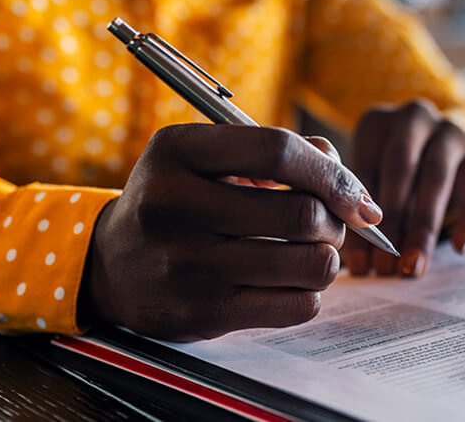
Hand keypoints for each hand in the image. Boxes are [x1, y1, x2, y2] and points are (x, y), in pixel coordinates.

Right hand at [81, 124, 381, 340]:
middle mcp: (175, 206)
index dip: (332, 173)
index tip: (355, 194)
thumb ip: (276, 153)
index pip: (279, 151)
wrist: (109, 267)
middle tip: (327, 225)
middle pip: (302, 214)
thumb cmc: (177, 202)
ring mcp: (188, 265)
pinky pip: (298, 305)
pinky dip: (309, 292)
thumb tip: (344, 179)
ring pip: (310, 264)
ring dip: (327, 258)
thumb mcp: (206, 159)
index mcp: (176, 151)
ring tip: (310, 252)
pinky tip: (289, 281)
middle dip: (334, 221)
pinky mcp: (203, 313)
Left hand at [345, 100, 464, 277]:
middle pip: (400, 169)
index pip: (363, 173)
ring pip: (436, 175)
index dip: (359, 220)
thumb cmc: (400, 177)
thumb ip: (365, 215)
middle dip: (392, 222)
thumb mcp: (376, 184)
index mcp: (377, 123)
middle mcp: (414, 118)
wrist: (450, 152)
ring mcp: (452, 130)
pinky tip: (461, 247)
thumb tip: (361, 265)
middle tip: (386, 268)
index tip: (360, 264)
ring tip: (415, 266)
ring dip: (423, 226)